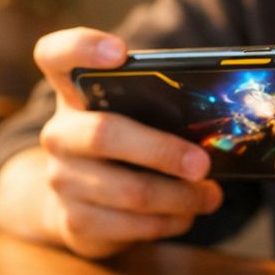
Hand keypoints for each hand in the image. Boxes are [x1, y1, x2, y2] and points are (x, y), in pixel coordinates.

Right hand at [14, 27, 221, 259]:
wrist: (78, 202)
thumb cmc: (124, 145)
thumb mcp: (135, 116)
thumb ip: (161, 106)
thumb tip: (218, 119)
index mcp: (73, 92)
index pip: (55, 55)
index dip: (83, 47)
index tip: (120, 52)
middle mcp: (59, 134)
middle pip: (104, 134)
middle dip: (162, 151)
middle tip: (203, 163)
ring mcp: (62, 179)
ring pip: (128, 191)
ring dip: (179, 197)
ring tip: (210, 196)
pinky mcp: (74, 222)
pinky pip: (129, 226)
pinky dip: (167, 222)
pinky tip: (185, 216)